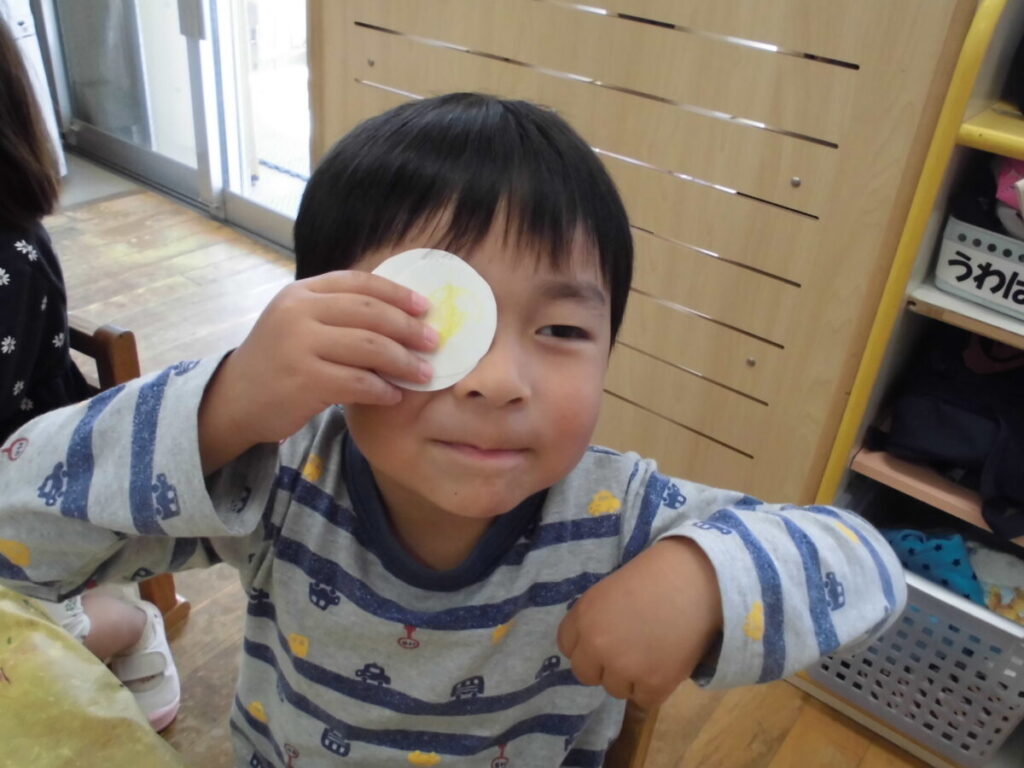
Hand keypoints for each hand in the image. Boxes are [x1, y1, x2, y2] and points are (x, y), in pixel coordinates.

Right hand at [199, 271, 436, 472]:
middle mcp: (298, 313)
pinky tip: (394, 395)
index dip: (397, 293)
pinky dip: (382, 389)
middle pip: (369, 313)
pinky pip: (358, 382)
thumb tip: (400, 313)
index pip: (359, 283)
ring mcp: (299, 346)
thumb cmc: (278, 361)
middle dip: (408, 327)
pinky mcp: (304, 381)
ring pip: (369, 347)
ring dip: (403, 361)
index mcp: (301, 293)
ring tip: (424, 372)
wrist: (235, 399)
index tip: (425, 307)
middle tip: (433, 342)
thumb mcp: (297, 323)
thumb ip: (336, 313)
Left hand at [557, 537, 722, 709]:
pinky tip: (666, 665)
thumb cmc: (655, 576)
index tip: (605, 639)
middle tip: (628, 651)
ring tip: (653, 653)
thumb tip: (594, 648)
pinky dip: (654, 688)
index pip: (567, 647)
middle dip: (603, 666)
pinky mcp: (654, 683)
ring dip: (630, 678)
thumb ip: (595, 620)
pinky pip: (644, 700)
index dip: (587, 644)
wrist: (696, 579)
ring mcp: (624, 667)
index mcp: (583, 616)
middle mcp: (597, 645)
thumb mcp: (610, 590)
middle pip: (586, 674)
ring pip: (615, 689)